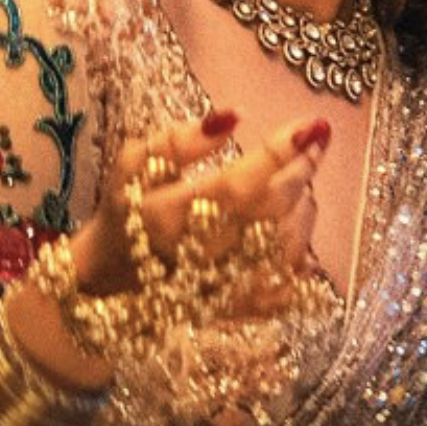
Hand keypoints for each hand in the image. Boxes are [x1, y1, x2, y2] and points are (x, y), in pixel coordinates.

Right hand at [70, 111, 329, 311]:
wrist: (109, 277)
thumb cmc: (125, 206)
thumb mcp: (134, 161)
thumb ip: (177, 138)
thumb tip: (231, 115)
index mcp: (169, 217)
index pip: (238, 183)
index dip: (279, 154)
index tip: (311, 124)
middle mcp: (197, 257)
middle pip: (268, 216)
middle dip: (302, 171)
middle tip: (317, 139)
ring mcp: (221, 289)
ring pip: (285, 249)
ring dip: (304, 206)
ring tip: (300, 176)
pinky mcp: (238, 310)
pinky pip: (288, 286)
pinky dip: (304, 251)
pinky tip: (297, 221)